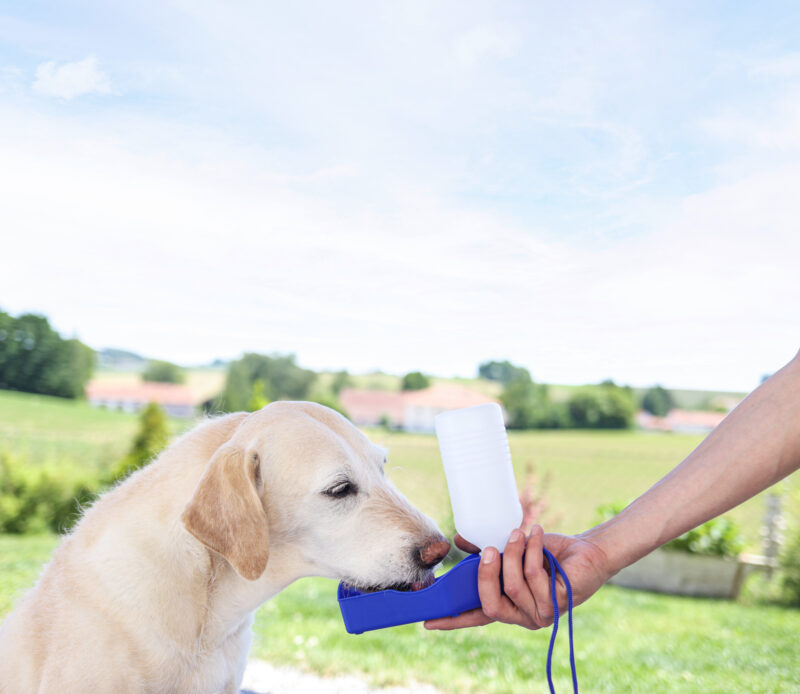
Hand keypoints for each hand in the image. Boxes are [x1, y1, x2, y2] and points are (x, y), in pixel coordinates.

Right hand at [424, 525, 613, 630]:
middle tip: (489, 548)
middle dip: (486, 573)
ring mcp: (541, 612)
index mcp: (509, 605)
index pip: (476, 617)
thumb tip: (458, 540)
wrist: (587, 551)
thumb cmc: (548, 553)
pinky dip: (533, 550)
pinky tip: (538, 535)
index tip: (428, 622)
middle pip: (491, 604)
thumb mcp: (512, 550)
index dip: (452, 621)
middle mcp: (523, 615)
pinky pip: (534, 576)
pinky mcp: (558, 603)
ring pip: (512, 585)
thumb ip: (486, 551)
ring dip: (515, 552)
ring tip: (521, 532)